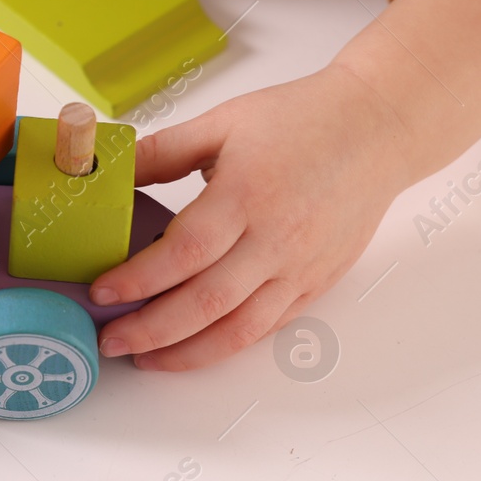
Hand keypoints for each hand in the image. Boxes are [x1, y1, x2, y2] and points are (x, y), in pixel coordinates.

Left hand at [91, 63, 411, 369]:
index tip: (102, 292)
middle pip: (207, 302)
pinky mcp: (317, 282)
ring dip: (187, 353)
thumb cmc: (303, 120)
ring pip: (240, 328)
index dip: (139, 279)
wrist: (379, 128)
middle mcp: (277, 238)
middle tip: (111, 341)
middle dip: (152, 330)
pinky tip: (194, 348)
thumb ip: (162, 152)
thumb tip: (110, 171)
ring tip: (144, 360)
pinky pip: (268, 326)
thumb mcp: (222, 123)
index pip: (184, 252)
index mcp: (247, 194)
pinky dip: (227, 345)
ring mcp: (301, 266)